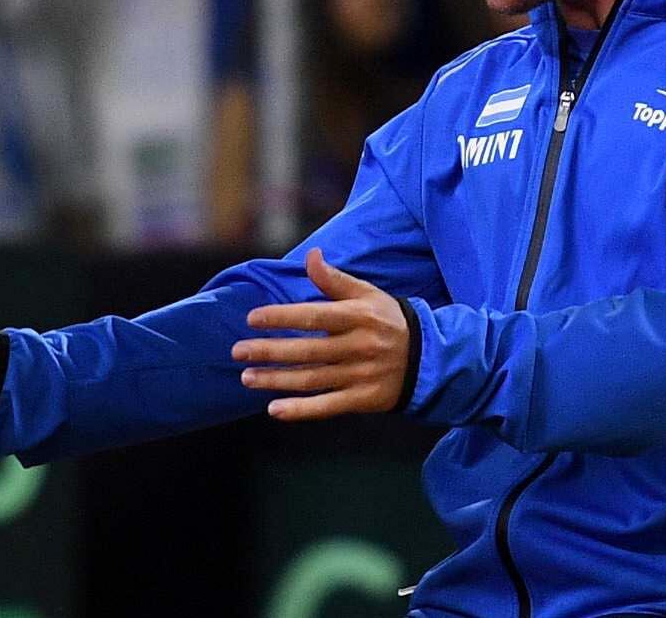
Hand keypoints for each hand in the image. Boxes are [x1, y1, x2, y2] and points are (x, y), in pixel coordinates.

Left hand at [232, 248, 411, 420]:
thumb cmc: (387, 320)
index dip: (282, 317)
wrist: (428, 358)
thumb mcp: (367, 293)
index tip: (252, 318)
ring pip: (312, 379)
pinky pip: (328, 406)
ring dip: (276, 380)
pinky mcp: (364, 399)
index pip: (314, 316)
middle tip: (237, 352)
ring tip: (246, 378)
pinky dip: (301, 410)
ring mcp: (361, 375)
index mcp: (358, 316)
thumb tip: (310, 256)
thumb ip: (335, 279)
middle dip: (269, 352)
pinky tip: (274, 409)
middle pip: (308, 351)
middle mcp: (359, 346)